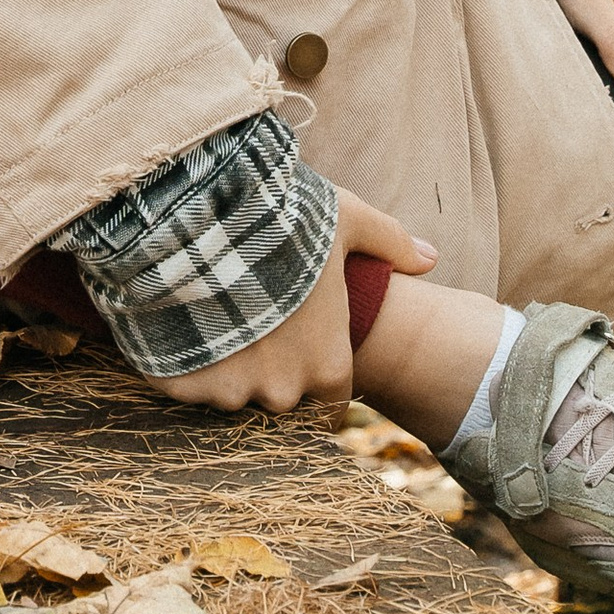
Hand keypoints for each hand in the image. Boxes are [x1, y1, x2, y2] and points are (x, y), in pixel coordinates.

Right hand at [156, 191, 433, 419]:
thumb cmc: (283, 218)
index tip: (297, 335)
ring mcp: (228, 392)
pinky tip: (182, 314)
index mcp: (326, 365)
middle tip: (252, 310)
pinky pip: (185, 381)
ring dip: (222, 358)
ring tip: (212, 304)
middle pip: (279, 392)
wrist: (199, 217)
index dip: (314, 365)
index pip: (329, 395)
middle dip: (268, 362)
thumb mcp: (344, 219)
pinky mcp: (182, 386)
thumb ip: (389, 241)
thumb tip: (430, 258)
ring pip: (229, 387)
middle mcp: (282, 391)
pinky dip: (182, 356)